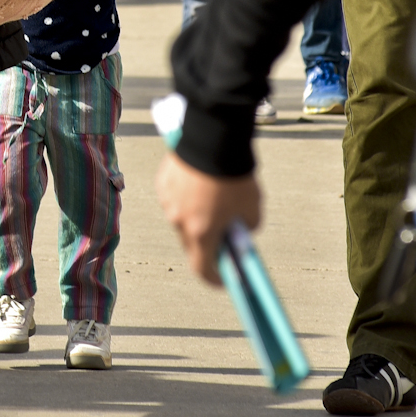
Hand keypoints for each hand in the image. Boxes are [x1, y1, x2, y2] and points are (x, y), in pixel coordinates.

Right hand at [156, 149, 262, 285]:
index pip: (202, 268)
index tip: (223, 280)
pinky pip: (175, 198)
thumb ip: (247, 226)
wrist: (214, 136)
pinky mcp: (163, 182)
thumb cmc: (236, 174)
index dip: (214, 278)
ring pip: (182, 218)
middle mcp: (179, 220)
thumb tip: (240, 229)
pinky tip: (201, 184)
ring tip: (214, 201)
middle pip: (191, 243)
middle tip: (223, 234)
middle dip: (207, 242)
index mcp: (201, 231)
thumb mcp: (253, 207)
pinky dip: (187, 198)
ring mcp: (168, 200)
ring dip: (196, 217)